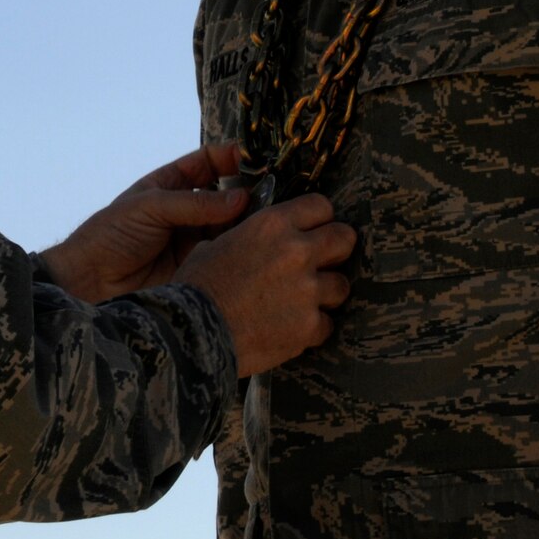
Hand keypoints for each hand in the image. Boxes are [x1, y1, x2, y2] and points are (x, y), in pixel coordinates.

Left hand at [37, 144, 248, 302]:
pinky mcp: (198, 267)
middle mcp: (186, 210)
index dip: (230, 157)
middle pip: (226, 194)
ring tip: (269, 219)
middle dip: (248, 191)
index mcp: (170, 184)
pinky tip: (258, 245)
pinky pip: (226, 254)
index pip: (208, 162)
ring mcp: (194, 239)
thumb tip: (241, 197)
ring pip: (230, 225)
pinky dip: (242, 249)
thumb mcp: (150, 207)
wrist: (90, 283)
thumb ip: (195, 203)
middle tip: (272, 192)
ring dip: (249, 221)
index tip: (255, 158)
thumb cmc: (111, 235)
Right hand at [174, 192, 355, 376]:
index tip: (314, 230)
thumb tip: (255, 238)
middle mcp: (297, 251)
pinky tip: (292, 329)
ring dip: (326, 293)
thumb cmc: (196, 288)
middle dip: (336, 250)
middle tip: (321, 263)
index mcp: (273, 224)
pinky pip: (327, 324)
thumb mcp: (216, 245)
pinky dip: (313, 328)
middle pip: (344, 238)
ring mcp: (308, 290)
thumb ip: (248, 237)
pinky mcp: (310, 325)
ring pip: (342, 285)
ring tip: (304, 301)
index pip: (321, 205)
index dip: (319, 219)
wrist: (193, 333)